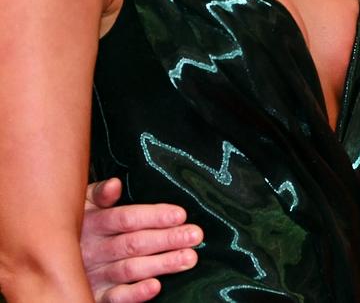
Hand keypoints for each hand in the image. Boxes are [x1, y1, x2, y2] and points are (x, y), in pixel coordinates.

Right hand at [81, 178, 202, 302]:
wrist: (47, 255)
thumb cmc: (75, 223)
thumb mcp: (81, 202)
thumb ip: (99, 193)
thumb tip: (115, 184)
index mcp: (94, 222)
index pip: (127, 218)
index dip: (154, 216)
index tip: (180, 214)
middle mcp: (94, 248)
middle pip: (134, 243)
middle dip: (167, 239)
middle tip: (195, 235)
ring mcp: (94, 273)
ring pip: (130, 269)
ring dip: (161, 264)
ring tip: (188, 258)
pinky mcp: (94, 294)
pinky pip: (114, 297)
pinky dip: (135, 294)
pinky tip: (155, 287)